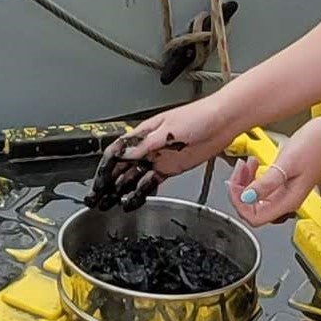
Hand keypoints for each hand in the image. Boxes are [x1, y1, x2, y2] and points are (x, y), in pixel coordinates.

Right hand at [91, 99, 237, 209]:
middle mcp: (148, 147)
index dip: (105, 168)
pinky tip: (132, 201)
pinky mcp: (171, 168)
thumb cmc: (198, 116)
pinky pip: (151, 183)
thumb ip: (145, 145)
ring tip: (111, 203)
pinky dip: (141, 192)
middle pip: (122, 167)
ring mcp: (159, 158)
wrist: (222, 122)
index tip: (98, 183)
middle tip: (97, 198)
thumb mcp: (168, 130)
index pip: (117, 151)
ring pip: (134, 177)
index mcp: (143, 134)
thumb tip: (125, 154)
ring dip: (121, 190)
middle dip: (108, 183)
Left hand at [226, 115, 320, 226]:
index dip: (240, 204)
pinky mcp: (285, 182)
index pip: (255, 217)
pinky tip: (253, 164)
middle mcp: (287, 201)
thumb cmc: (314, 147)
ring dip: (245, 182)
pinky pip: (263, 187)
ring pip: (256, 198)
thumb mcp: (285, 165)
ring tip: (245, 164)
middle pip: (252, 208)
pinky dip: (253, 177)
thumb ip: (266, 184)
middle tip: (238, 171)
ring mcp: (285, 192)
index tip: (235, 186)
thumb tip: (247, 198)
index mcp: (288, 201)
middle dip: (240, 191)